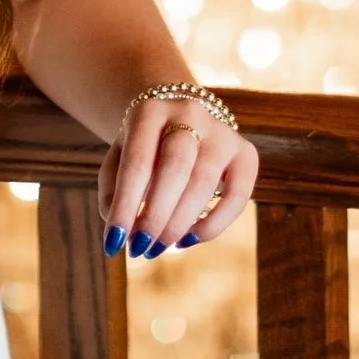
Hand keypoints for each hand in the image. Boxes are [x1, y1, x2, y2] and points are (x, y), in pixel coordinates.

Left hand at [98, 93, 258, 258]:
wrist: (178, 118)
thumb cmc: (143, 148)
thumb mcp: (119, 158)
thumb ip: (113, 192)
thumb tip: (120, 233)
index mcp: (149, 110)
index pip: (137, 161)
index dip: (125, 205)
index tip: (112, 241)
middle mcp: (189, 113)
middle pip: (175, 168)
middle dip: (155, 216)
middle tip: (139, 248)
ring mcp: (221, 131)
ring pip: (203, 182)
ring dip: (178, 224)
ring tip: (157, 248)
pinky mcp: (245, 152)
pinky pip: (238, 195)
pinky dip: (213, 224)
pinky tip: (188, 239)